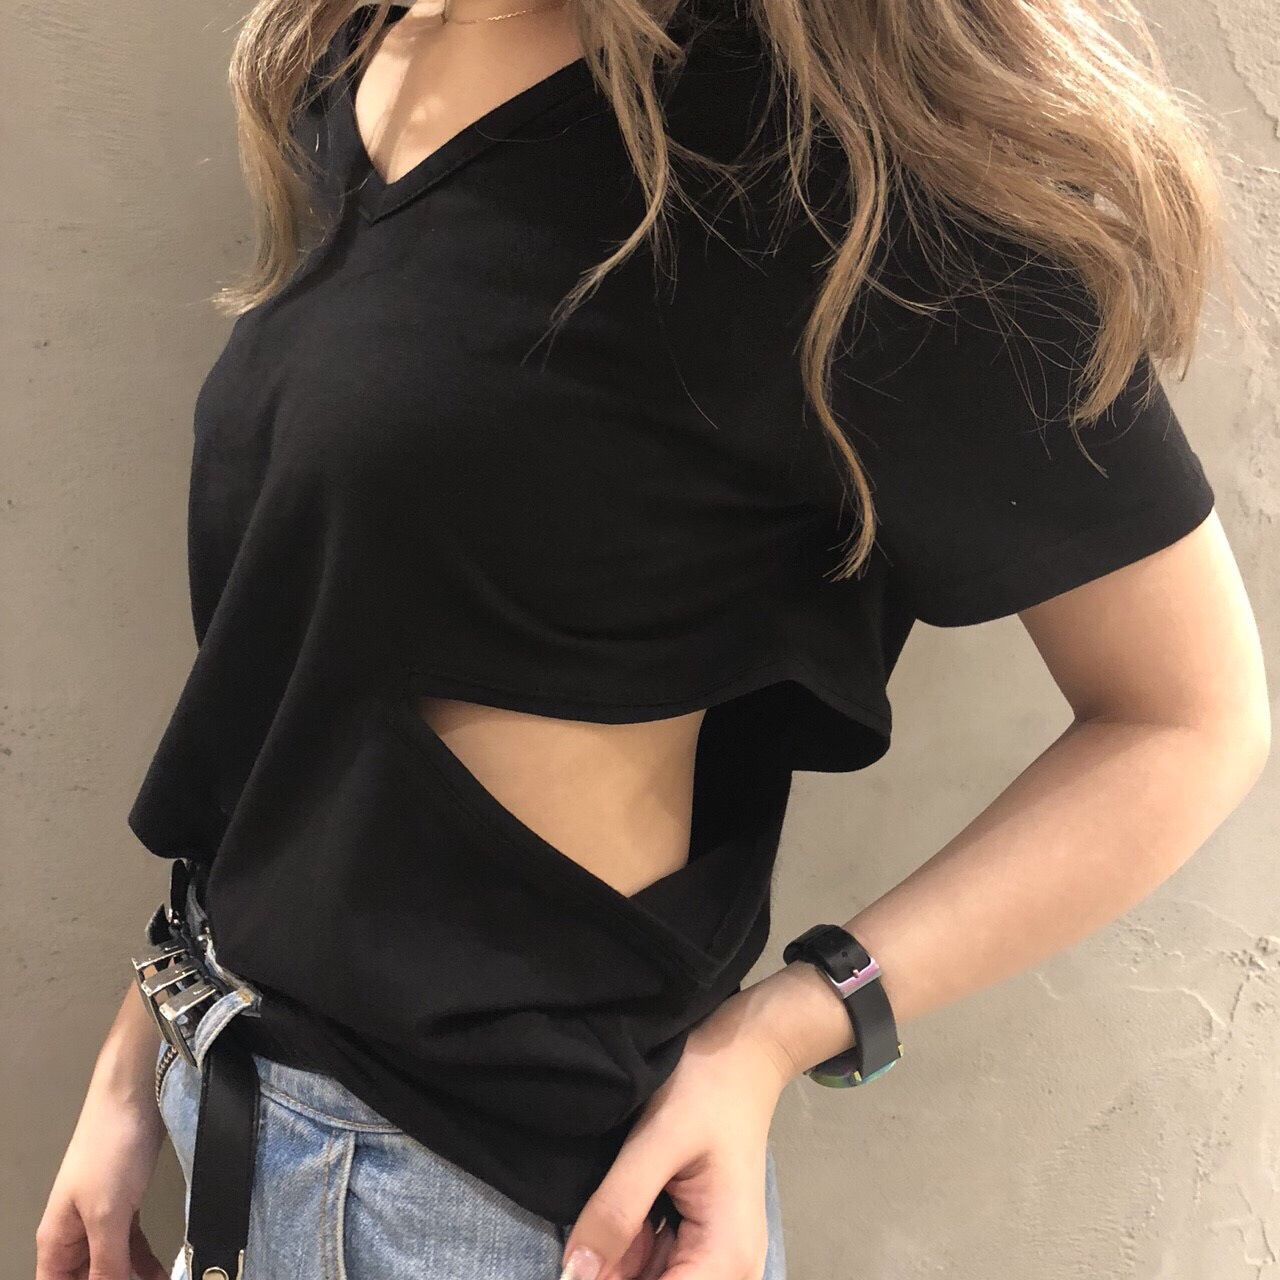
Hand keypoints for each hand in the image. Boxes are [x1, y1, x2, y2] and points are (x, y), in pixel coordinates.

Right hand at [35, 1083, 169, 1279]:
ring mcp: (102, 1214)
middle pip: (85, 1278)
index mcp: (56, 1239)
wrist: (135, 1094)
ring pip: (111, 1263)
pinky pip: (131, 1242)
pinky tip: (160, 1273)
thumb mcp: (106, 1214)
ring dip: (131, 1278)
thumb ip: (106, 1262)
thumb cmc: (111, 1148)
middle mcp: (75, 1232)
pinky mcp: (127, 1200)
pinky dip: (144, 1260)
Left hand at [558, 989, 795, 1279]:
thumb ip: (617, 1208)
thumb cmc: (708, 1086)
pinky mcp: (698, 1239)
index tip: (574, 1267)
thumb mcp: (658, 1140)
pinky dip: (623, 1244)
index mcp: (725, 1256)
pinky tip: (617, 1204)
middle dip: (610, 1270)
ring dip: (613, 1259)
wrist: (741, 1054)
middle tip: (589, 1225)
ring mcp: (713, 1256)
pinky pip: (651, 1262)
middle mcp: (728, 1269)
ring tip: (612, 1199)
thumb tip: (573, 1275)